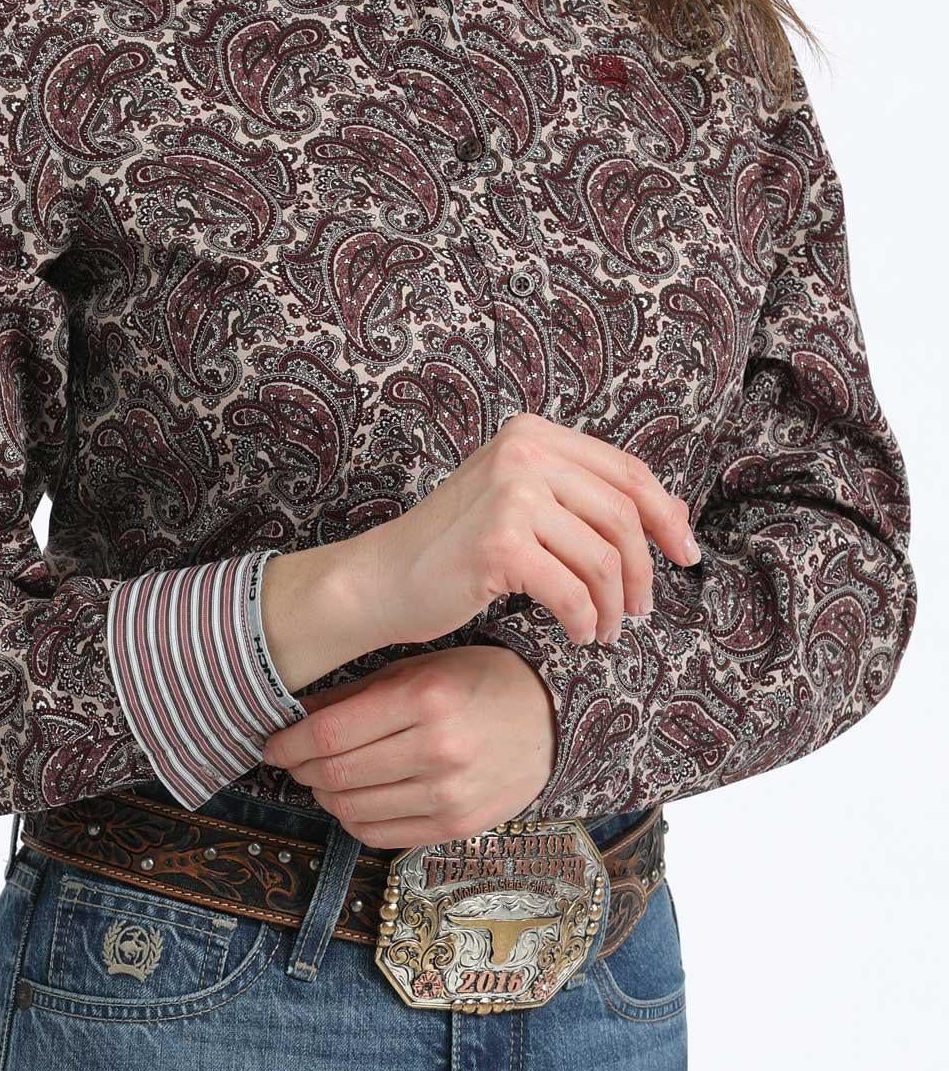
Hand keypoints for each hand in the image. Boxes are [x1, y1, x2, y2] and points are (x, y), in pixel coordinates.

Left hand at [260, 644, 556, 850]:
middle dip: (299, 770)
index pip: (330, 735)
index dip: (288, 743)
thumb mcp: (421, 668)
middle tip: (289, 760)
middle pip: (336, 775)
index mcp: (425, 700)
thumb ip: (359, 694)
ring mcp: (450, 795)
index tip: (272, 744)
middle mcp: (437, 750)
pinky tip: (352, 800)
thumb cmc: (480, 682)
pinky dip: (352, 819)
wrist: (552, 720)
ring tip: (321, 778)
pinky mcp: (457, 827)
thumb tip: (298, 717)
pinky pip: (380, 835)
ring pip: (352, 809)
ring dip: (323, 795)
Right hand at [357, 411, 699, 649]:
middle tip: (639, 610)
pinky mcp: (499, 543)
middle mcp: (524, 453)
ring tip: (604, 629)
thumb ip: (591, 501)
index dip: (667, 516)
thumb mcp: (526, 507)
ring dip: (613, 605)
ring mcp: (510, 495)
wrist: (383, 579)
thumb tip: (679, 514)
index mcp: (533, 435)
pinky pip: (572, 591)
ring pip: (603, 557)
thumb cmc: (455, 549)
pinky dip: (584, 621)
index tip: (687, 554)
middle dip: (642, 571)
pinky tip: (578, 634)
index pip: (628, 472)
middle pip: (623, 516)